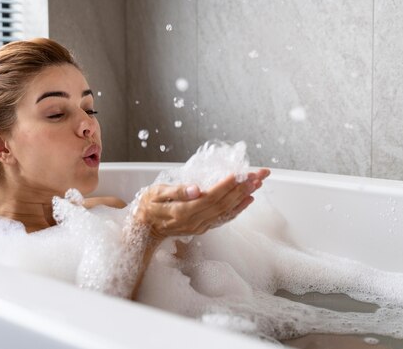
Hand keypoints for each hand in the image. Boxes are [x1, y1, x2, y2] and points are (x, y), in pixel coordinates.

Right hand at [134, 169, 269, 239]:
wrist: (144, 229)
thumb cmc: (148, 206)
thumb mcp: (154, 193)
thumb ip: (176, 191)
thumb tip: (196, 189)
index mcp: (182, 211)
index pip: (210, 197)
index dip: (227, 186)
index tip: (240, 174)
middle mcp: (194, 221)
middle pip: (223, 204)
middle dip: (242, 188)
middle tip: (257, 175)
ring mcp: (200, 226)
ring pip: (226, 211)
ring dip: (243, 197)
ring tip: (257, 183)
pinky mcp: (203, 228)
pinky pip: (223, 219)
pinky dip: (238, 209)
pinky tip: (248, 200)